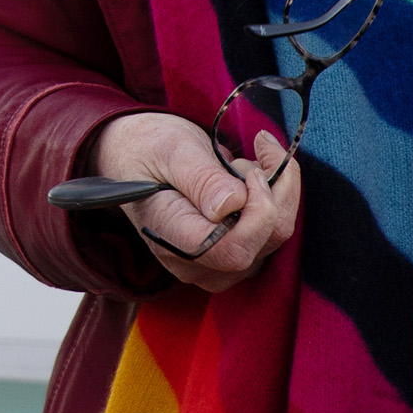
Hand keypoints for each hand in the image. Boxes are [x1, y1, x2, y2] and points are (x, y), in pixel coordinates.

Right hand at [88, 111, 300, 292]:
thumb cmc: (149, 149)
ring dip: (275, 190)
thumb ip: (201, 178)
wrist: (136, 157)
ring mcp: (216, 265)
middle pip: (265, 241)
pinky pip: (272, 233)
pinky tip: (251, 176)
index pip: (232, 250)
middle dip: (274, 189)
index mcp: (172, 238)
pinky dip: (275, 198)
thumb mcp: (172, 149)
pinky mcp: (233, 255)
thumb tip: (232, 204)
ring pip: (276, 236)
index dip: (258, 212)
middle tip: (256, 148)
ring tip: (240, 162)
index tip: (252, 169)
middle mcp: (195, 263)